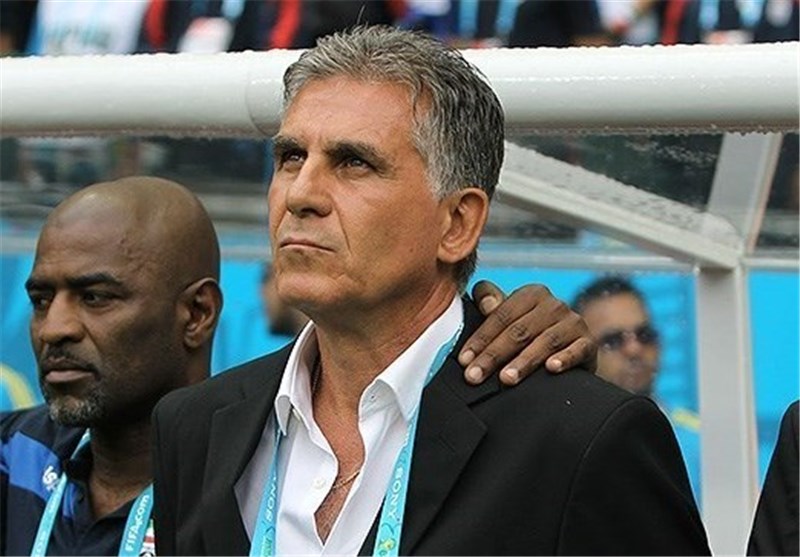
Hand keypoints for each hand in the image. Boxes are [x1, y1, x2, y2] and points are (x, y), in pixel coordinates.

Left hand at [459, 281, 597, 385]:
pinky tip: (552, 368)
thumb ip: (493, 306)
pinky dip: (565, 358)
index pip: (501, 316)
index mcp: (531, 294)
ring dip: (524, 361)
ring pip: (545, 341)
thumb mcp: (510, 319)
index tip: (464, 360)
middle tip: (475, 376)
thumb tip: (484, 303)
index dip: (480, 338)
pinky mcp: (590, 343)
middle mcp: (554, 305)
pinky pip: (578, 349)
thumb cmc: (531, 335)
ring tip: (506, 379)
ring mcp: (574, 323)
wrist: (570, 354)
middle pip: (519, 331)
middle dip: (494, 355)